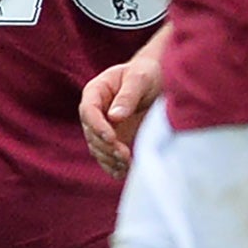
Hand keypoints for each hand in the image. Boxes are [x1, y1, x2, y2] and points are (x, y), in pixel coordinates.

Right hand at [79, 47, 163, 177]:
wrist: (159, 80)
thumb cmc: (148, 73)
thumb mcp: (140, 78)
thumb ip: (128, 95)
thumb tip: (114, 117)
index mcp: (95, 92)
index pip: (88, 111)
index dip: (97, 126)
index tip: (111, 138)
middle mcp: (95, 111)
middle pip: (91, 134)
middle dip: (106, 147)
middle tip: (124, 155)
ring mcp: (103, 127)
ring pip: (98, 148)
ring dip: (109, 159)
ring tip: (127, 165)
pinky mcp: (114, 139)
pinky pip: (107, 156)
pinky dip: (113, 166)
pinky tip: (123, 173)